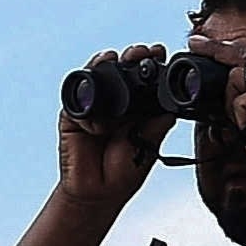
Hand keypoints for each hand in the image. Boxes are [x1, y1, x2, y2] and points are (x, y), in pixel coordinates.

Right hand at [53, 55, 167, 205]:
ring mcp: (94, 107)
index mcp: (137, 107)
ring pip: (97, 76)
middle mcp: (116, 103)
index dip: (151, 64)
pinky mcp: (74, 116)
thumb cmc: (124, 172)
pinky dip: (86, 101)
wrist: (99, 193)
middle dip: (131, 57)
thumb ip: (157, 126)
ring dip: (105, 64)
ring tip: (114, 58)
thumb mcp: (149, 147)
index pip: (144, 79)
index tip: (160, 52)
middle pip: (121, 70)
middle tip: (142, 51)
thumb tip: (172, 107)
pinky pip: (77, 100)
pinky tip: (97, 117)